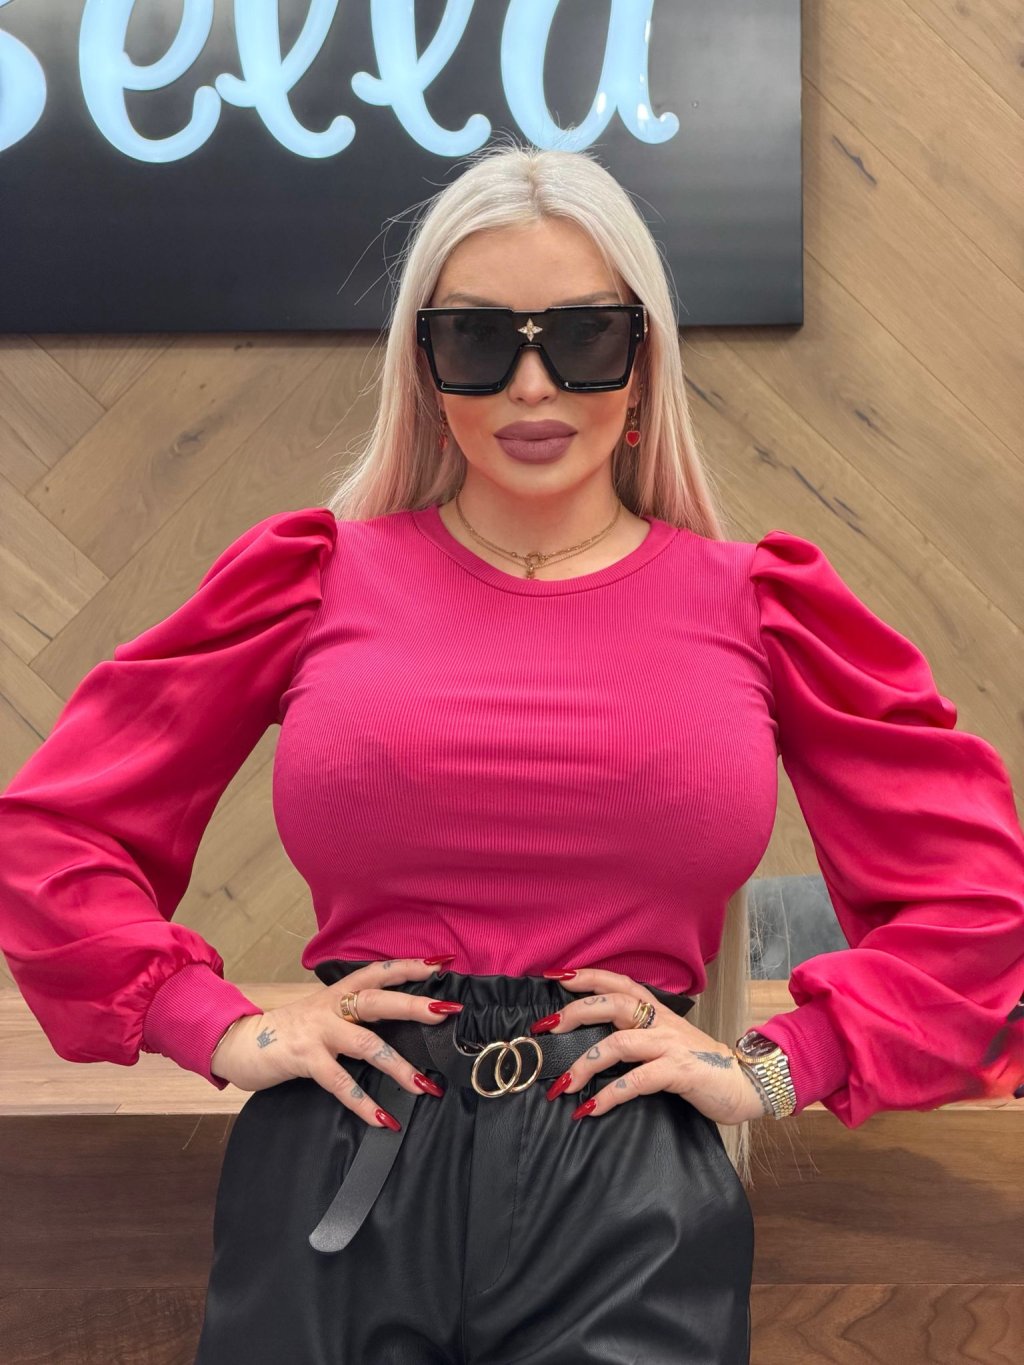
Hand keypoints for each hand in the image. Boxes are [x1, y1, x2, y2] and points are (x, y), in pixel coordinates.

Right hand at [210, 956, 462, 1128]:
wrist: (239, 1042)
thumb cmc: (288, 1031)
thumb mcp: (323, 1013)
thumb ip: (353, 1014)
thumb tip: (396, 1018)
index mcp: (338, 993)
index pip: (379, 972)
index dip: (410, 966)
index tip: (443, 963)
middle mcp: (332, 1007)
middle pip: (379, 1000)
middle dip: (415, 1006)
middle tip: (449, 1011)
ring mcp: (318, 1031)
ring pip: (367, 1044)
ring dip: (399, 1066)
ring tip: (427, 1087)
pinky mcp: (305, 1058)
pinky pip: (340, 1082)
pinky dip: (364, 1103)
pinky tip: (383, 1118)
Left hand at [529, 966, 770, 1125]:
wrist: (746, 1084)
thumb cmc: (701, 1065)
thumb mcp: (669, 1040)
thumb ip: (639, 1034)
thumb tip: (596, 1042)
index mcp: (658, 1012)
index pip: (619, 982)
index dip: (588, 976)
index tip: (556, 976)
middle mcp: (661, 1022)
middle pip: (613, 1003)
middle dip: (575, 1012)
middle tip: (545, 1028)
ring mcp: (670, 1045)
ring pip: (618, 1043)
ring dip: (584, 1064)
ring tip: (561, 1086)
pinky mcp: (679, 1072)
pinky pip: (636, 1080)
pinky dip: (609, 1095)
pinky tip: (590, 1108)